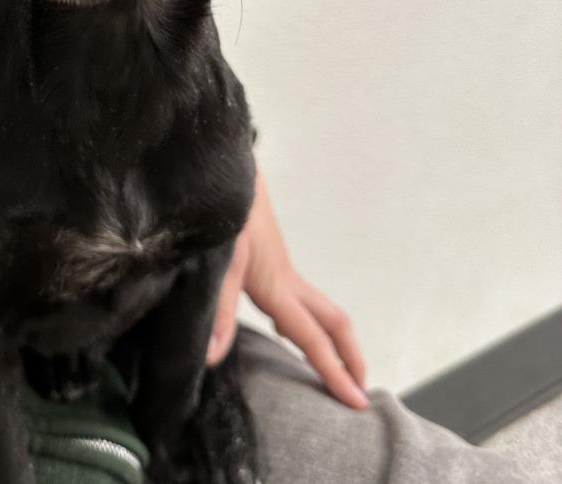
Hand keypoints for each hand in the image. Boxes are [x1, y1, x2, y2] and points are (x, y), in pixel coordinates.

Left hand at [206, 170, 368, 409]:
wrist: (225, 167)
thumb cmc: (223, 210)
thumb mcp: (217, 261)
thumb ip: (218, 311)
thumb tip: (214, 359)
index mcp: (275, 286)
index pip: (313, 339)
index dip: (335, 372)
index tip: (357, 404)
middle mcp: (285, 278)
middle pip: (331, 322)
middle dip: (350, 357)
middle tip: (359, 391)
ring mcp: (279, 266)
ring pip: (317, 307)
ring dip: (331, 338)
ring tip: (331, 367)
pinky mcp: (268, 256)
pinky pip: (297, 296)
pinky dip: (305, 319)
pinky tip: (284, 325)